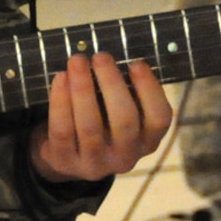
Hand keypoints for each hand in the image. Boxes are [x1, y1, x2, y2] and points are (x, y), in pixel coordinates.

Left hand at [27, 53, 171, 184]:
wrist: (68, 155)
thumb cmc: (101, 120)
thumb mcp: (120, 110)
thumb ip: (125, 91)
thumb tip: (115, 57)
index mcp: (147, 141)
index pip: (159, 119)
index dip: (149, 90)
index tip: (136, 63)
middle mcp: (126, 157)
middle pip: (124, 121)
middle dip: (112, 84)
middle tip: (101, 56)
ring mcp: (95, 163)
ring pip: (90, 126)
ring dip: (83, 88)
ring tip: (77, 60)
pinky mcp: (66, 162)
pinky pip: (62, 130)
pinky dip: (60, 101)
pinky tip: (60, 77)